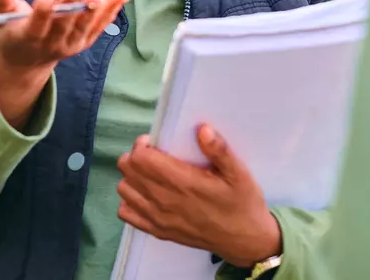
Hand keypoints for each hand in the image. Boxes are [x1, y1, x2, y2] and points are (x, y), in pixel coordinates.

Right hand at [0, 0, 132, 129]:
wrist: (25, 62)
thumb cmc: (11, 33)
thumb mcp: (0, 18)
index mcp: (27, 38)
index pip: (36, 26)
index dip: (41, 14)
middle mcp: (51, 44)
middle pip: (63, 25)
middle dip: (71, 7)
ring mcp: (70, 45)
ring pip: (84, 27)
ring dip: (95, 11)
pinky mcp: (84, 42)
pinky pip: (100, 26)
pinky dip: (113, 10)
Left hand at [117, 125, 281, 268]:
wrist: (245, 240)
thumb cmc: (242, 203)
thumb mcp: (239, 173)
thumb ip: (219, 150)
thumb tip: (202, 129)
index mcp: (183, 183)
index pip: (141, 159)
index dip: (144, 145)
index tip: (156, 142)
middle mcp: (165, 201)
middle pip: (128, 170)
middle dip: (136, 157)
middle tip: (154, 154)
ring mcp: (159, 219)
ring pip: (124, 190)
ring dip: (132, 177)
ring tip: (150, 173)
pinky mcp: (158, 231)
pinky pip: (126, 214)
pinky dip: (131, 201)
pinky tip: (147, 194)